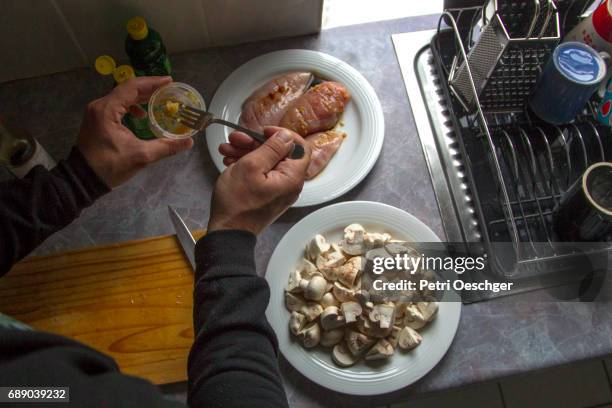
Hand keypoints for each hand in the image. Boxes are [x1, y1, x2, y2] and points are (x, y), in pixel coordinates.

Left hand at [77, 76, 193, 187]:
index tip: (169, 81)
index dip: (152, 83)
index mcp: (108, 109)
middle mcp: (100, 106)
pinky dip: (131, 106)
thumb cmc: (109, 166)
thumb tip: (188, 142)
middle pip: (127, 90)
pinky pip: (117, 106)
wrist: (82, 179)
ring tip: (158, 100)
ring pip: (122, 97)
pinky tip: (141, 115)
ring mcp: (97, 113)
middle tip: (168, 90)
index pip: (132, 87)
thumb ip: (166, 147)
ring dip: (140, 97)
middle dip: (148, 89)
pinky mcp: (97, 121)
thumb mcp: (141, 156)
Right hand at [208, 127, 309, 234]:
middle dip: (255, 142)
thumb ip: (271, 149)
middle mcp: (289, 184)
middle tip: (236, 139)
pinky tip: (229, 161)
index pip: (300, 146)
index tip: (264, 131)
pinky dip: (246, 165)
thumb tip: (287, 136)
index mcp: (292, 177)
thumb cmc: (237, 202)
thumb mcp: (251, 166)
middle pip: (279, 153)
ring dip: (246, 152)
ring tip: (226, 150)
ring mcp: (278, 190)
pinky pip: (260, 174)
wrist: (227, 232)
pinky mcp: (267, 195)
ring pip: (266, 162)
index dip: (283, 135)